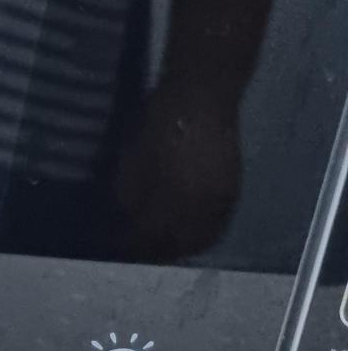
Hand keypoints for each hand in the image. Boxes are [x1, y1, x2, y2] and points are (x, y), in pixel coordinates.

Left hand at [114, 73, 242, 261]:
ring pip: (202, 237)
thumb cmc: (158, 122)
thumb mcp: (132, 157)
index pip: (149, 234)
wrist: (201, 99)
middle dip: (156, 251)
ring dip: (182, 247)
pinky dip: (203, 234)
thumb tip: (125, 217)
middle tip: (137, 251)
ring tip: (161, 248)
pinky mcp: (233, 191)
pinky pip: (219, 224)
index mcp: (171, 196)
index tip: (116, 245)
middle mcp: (200, 206)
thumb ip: (128, 192)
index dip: (131, 243)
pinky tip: (189, 234)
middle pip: (177, 242)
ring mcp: (221, 200)